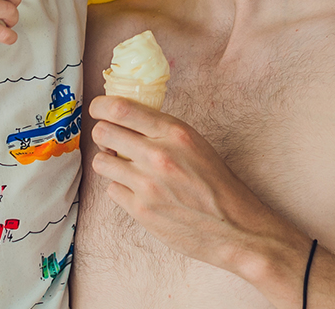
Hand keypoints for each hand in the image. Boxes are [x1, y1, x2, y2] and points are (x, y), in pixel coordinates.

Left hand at [88, 96, 305, 278]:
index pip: (120, 108)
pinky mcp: (141, 211)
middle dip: (103, 133)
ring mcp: (147, 185)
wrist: (235, 228)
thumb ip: (162, 130)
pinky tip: (138, 190)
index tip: (99, 108)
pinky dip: (121, 188)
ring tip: (125, 167)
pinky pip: (112, 190)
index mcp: (175, 133)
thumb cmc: (217, 183)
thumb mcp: (195, 143)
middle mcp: (158, 156)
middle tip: (111, 139)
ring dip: (109, 162)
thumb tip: (126, 118)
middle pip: (103, 132)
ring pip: (101, 162)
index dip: (101, 105)